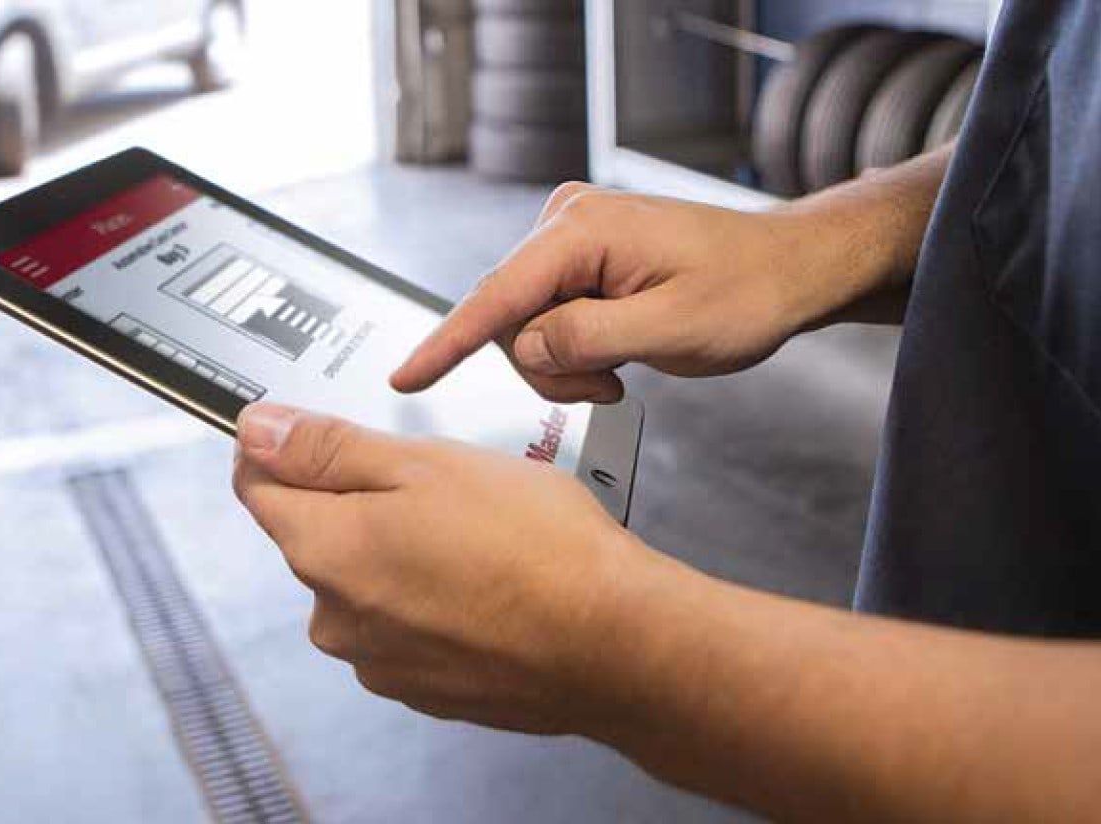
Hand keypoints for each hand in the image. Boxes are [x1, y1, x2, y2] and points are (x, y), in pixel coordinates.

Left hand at [231, 402, 668, 734]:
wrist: (614, 645)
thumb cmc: (531, 547)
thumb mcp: (424, 464)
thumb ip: (327, 448)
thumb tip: (255, 430)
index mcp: (323, 551)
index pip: (256, 486)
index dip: (278, 446)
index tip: (313, 428)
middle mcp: (335, 618)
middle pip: (315, 536)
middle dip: (359, 500)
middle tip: (436, 480)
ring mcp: (379, 662)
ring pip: (365, 582)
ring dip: (400, 552)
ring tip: (475, 535)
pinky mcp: (423, 689)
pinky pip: (406, 626)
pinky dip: (432, 599)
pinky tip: (486, 583)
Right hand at [390, 183, 868, 402]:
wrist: (789, 268)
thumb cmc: (747, 291)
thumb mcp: (672, 330)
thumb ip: (588, 339)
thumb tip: (525, 346)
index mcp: (584, 230)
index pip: (497, 297)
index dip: (448, 344)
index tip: (406, 378)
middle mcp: (566, 222)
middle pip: (508, 318)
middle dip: (547, 366)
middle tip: (608, 387)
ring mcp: (571, 236)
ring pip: (524, 325)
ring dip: (564, 362)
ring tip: (620, 371)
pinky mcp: (579, 256)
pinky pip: (545, 315)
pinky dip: (573, 349)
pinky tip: (615, 355)